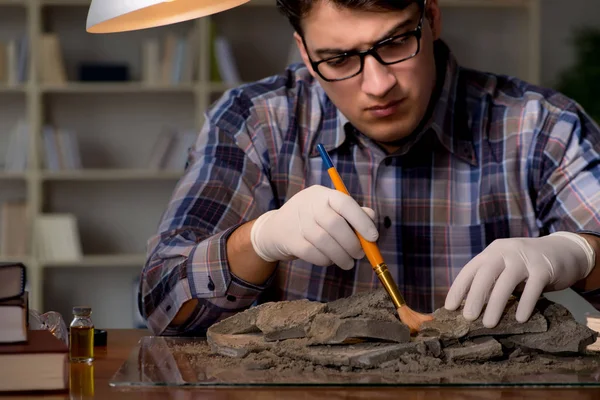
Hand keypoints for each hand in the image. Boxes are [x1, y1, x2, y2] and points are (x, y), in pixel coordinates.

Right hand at [250, 185, 377, 269]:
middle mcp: (308, 204)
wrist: (275, 229)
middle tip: (360, 254)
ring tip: (348, 262)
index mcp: (322, 194)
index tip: (373, 237)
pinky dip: (326, 260)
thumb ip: (352, 213)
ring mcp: (297, 222)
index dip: (361, 220)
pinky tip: (331, 261)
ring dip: (341, 256)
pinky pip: (313, 253)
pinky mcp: (290, 240)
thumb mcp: (329, 210)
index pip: (345, 203)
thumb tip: (371, 219)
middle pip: (335, 224)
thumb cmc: (311, 219)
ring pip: (324, 242)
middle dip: (352, 243)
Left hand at [444, 232, 594, 327]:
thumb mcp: (505, 266)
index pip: (469, 270)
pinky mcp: (544, 268)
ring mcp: (525, 258)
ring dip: (496, 304)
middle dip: (475, 296)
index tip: (449, 308)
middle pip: (486, 274)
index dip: (458, 288)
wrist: (564, 251)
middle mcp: (505, 252)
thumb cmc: (527, 264)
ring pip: (506, 282)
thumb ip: (491, 280)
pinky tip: (520, 319)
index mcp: (491, 252)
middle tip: (468, 318)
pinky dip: (525, 304)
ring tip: (488, 324)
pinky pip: (532, 288)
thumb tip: (469, 306)